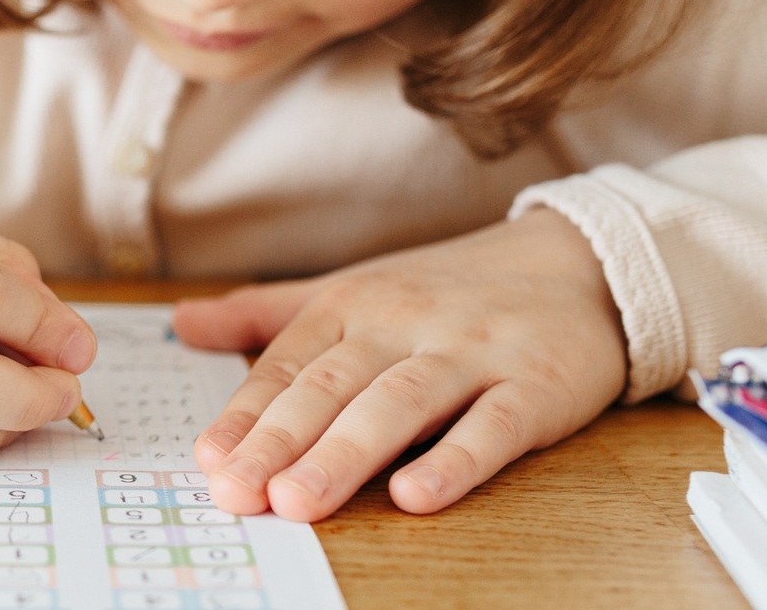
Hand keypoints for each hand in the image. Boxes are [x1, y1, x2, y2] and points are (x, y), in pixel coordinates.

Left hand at [171, 209, 625, 520]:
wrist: (583, 263)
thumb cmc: (450, 292)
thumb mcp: (355, 291)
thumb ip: (269, 315)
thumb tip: (182, 322)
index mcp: (355, 304)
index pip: (288, 363)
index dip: (246, 415)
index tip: (209, 462)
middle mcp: (407, 323)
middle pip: (332, 385)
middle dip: (280, 441)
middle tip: (238, 492)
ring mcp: (472, 353)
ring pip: (400, 403)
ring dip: (346, 454)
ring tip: (299, 502)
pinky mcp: (536, 385)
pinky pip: (492, 426)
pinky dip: (454, 460)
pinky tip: (414, 496)